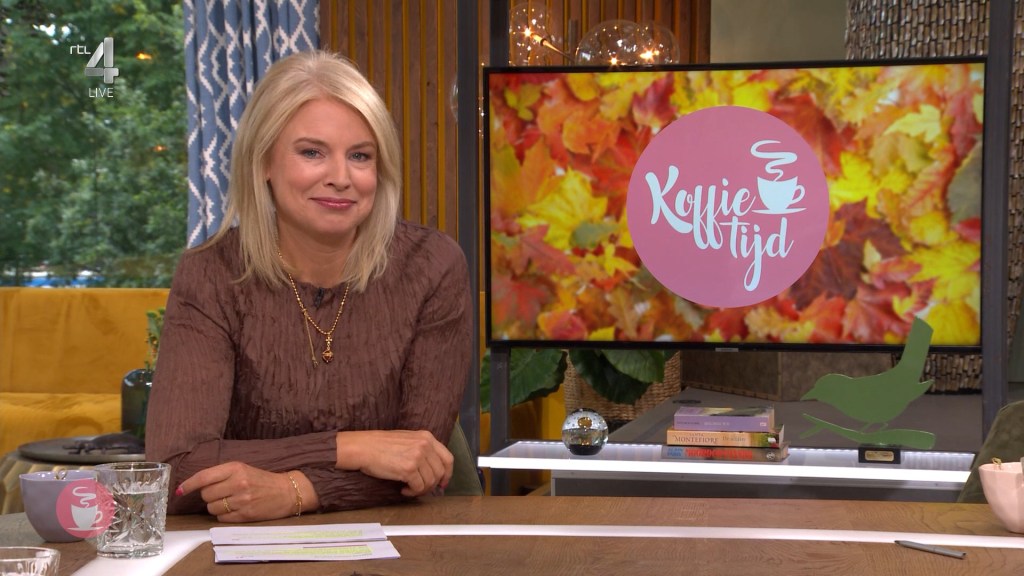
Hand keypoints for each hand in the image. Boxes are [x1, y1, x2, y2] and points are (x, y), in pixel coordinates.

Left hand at [176, 462, 308, 521]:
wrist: (287, 491)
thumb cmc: (262, 480)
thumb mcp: (243, 469)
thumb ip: (221, 475)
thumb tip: (194, 485)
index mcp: (236, 468)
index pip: (204, 477)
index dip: (188, 484)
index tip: (179, 490)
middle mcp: (238, 483)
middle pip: (206, 494)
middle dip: (209, 496)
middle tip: (222, 493)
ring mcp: (242, 500)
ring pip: (212, 507)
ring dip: (216, 506)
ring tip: (230, 501)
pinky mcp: (245, 515)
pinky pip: (221, 518)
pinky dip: (224, 515)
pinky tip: (235, 509)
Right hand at [336, 430, 452, 496]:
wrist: (363, 447)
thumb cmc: (381, 445)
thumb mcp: (408, 439)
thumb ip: (422, 449)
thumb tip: (433, 468)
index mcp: (427, 437)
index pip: (448, 458)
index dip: (447, 474)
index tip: (442, 483)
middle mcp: (425, 445)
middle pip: (440, 472)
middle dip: (431, 485)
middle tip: (419, 489)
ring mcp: (417, 456)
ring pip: (430, 482)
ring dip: (420, 489)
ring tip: (409, 488)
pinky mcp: (409, 469)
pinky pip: (418, 487)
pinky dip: (412, 493)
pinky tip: (403, 490)